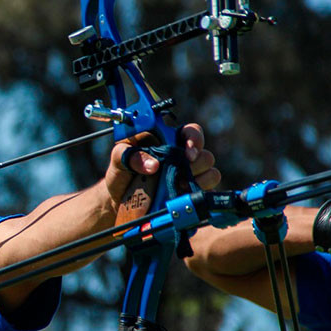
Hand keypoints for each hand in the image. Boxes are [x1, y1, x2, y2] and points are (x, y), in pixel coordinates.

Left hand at [104, 123, 220, 205]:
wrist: (119, 198)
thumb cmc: (121, 171)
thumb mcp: (120, 158)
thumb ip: (130, 155)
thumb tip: (153, 165)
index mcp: (169, 140)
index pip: (192, 132)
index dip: (195, 140)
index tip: (188, 153)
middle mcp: (183, 157)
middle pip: (205, 155)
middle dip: (196, 164)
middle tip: (182, 171)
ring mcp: (188, 176)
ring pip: (211, 173)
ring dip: (200, 179)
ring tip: (181, 184)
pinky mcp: (190, 193)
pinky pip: (207, 192)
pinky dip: (200, 193)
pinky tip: (183, 194)